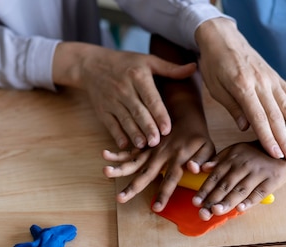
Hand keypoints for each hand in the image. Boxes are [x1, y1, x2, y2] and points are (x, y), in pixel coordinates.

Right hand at [52, 42, 196, 149]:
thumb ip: (170, 68)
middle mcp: (124, 89)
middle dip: (147, 127)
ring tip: (143, 145)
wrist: (91, 65)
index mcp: (138, 76)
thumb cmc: (125, 63)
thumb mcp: (147, 60)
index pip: (151, 98)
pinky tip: (125, 145)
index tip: (167, 128)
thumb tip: (194, 67)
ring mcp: (111, 100)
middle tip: (157, 142)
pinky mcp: (102, 110)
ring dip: (134, 134)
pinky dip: (117, 135)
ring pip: (124, 120)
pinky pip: (110, 125)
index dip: (159, 114)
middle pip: (138, 111)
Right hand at [103, 124, 214, 211]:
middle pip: (145, 173)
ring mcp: (151, 149)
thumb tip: (194, 169)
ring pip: (133, 161)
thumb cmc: (198, 135)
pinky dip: (118, 153)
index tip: (156, 208)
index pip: (171, 179)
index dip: (164, 194)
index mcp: (178, 157)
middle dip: (132, 187)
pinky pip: (129, 150)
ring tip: (106, 172)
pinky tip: (106, 155)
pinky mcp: (144, 144)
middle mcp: (161, 154)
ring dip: (119, 168)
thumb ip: (202, 160)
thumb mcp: (207, 146)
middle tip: (120, 198)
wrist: (185, 112)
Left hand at [192, 141, 285, 220]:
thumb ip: (218, 160)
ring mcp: (258, 172)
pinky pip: (259, 192)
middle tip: (203, 212)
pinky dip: (250, 201)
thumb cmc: (254, 153)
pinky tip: (240, 209)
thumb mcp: (235, 150)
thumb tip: (202, 168)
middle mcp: (244, 165)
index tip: (196, 202)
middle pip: (226, 185)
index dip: (205, 190)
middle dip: (213, 199)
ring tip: (216, 211)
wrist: (282, 147)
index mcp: (232, 158)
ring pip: (241, 190)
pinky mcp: (272, 179)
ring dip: (228, 202)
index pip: (215, 176)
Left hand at [195, 18, 285, 161]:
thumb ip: (233, 107)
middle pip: (276, 116)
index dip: (268, 138)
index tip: (276, 155)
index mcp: (243, 87)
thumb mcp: (216, 88)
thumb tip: (246, 127)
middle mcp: (261, 83)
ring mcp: (271, 79)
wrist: (222, 37)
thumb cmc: (214, 64)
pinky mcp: (275, 76)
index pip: (258, 119)